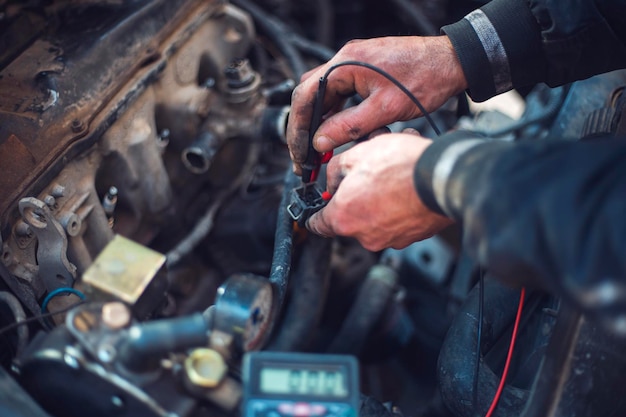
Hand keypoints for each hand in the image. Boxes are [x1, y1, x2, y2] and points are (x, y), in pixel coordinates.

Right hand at [287, 35, 466, 174]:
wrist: (454, 61)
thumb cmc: (426, 78)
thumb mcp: (386, 109)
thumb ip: (349, 126)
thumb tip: (320, 142)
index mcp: (344, 64)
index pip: (305, 97)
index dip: (298, 129)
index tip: (300, 154)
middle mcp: (344, 60)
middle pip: (309, 96)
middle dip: (304, 129)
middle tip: (304, 159)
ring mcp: (354, 64)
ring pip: (323, 97)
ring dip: (318, 124)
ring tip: (318, 152)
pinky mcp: (364, 71)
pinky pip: (340, 95)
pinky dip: (334, 115)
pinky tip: (335, 134)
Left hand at [306, 133, 453, 250]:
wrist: (442, 176)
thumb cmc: (401, 165)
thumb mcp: (357, 153)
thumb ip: (335, 169)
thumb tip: (334, 179)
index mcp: (344, 217)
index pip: (316, 225)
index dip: (315, 211)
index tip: (317, 206)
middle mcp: (365, 235)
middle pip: (348, 219)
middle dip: (354, 198)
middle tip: (366, 177)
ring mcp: (390, 240)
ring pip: (374, 219)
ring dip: (377, 200)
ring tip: (390, 177)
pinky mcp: (411, 237)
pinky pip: (396, 222)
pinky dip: (397, 207)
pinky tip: (405, 186)